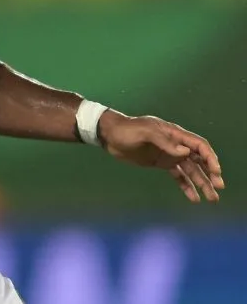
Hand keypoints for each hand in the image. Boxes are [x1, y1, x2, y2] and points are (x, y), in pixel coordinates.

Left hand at [98, 111, 223, 202]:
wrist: (110, 135)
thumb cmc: (127, 130)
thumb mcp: (145, 132)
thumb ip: (164, 141)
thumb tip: (186, 152)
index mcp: (174, 134)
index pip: (199, 146)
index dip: (210, 158)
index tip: (216, 172)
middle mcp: (175, 145)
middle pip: (199, 160)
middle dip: (210, 173)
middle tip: (218, 188)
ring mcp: (169, 155)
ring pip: (191, 170)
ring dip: (202, 183)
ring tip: (211, 199)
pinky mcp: (161, 163)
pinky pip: (178, 176)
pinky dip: (186, 186)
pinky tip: (194, 198)